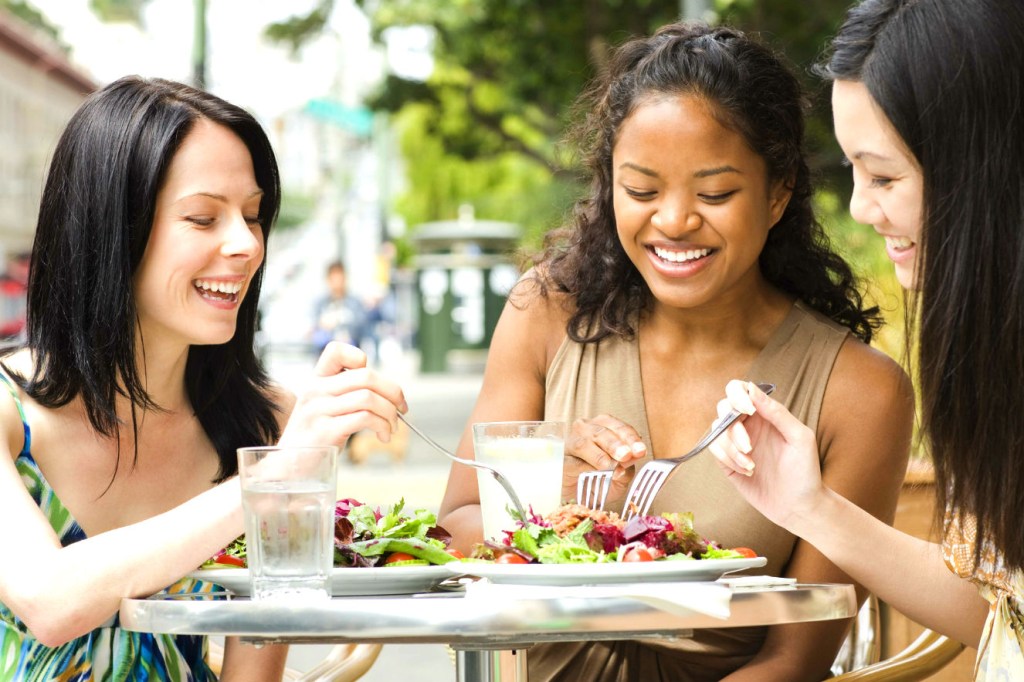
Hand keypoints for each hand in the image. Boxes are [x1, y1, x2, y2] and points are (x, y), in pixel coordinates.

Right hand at [279, 342, 407, 447]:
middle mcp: (314, 391)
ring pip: (368, 398)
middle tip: (401, 409)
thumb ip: (345, 393)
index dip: (360, 359)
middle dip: (392, 392)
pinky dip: (382, 426)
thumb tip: (389, 392)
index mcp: (315, 380)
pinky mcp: (325, 431)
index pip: (336, 351)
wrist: (289, 468)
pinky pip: (365, 418)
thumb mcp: (324, 408)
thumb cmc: (315, 438)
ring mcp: (318, 410)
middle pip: (365, 376)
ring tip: (391, 427)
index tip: (374, 383)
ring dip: (389, 413)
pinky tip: (383, 436)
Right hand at [562, 415, 646, 503]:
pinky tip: (592, 472)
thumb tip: (631, 460)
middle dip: (616, 444)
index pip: (618, 427)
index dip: (631, 438)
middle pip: (601, 432)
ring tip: (610, 465)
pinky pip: (571, 461)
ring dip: (599, 454)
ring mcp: (569, 444)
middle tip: (626, 455)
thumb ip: (627, 469)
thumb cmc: (598, 481)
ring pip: (583, 443)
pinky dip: (583, 466)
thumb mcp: (619, 477)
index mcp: (604, 428)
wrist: (575, 496)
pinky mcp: (559, 460)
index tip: (641, 451)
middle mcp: (586, 430)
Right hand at [707, 380, 824, 529]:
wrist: (799, 507)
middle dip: (733, 428)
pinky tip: (746, 471)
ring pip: (716, 431)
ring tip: (751, 466)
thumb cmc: (805, 471)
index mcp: (765, 414)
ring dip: (731, 449)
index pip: (740, 390)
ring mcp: (736, 443)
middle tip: (749, 447)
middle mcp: (748, 425)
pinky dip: (727, 459)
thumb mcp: (799, 437)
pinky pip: (714, 450)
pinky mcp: (727, 462)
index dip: (737, 395)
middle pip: (723, 408)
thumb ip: (777, 412)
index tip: (748, 410)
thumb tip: (751, 388)